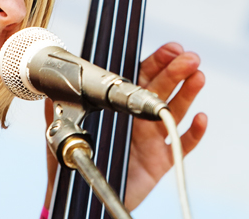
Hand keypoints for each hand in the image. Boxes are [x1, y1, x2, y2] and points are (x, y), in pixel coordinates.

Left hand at [41, 43, 206, 212]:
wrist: (81, 199)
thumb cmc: (73, 163)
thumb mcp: (63, 133)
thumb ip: (57, 111)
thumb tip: (48, 91)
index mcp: (120, 106)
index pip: (141, 76)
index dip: (157, 61)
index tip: (171, 50)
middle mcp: (138, 118)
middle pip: (162, 88)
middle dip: (176, 71)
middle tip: (190, 59)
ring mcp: (152, 138)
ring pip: (174, 111)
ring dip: (188, 93)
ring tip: (198, 77)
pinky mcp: (160, 161)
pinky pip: (182, 146)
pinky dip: (193, 133)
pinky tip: (201, 119)